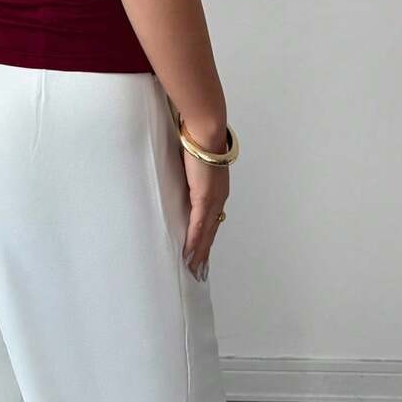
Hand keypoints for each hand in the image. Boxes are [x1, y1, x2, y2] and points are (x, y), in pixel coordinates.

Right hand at [180, 145, 229, 281]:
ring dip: (199, 252)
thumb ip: (190, 172)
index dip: (207, 236)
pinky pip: (198, 226)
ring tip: (193, 269)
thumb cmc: (199, 140)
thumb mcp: (194, 161)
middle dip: (205, 251)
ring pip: (206, 233)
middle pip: (211, 231)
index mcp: (217, 189)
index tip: (203, 250)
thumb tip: (183, 174)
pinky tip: (189, 254)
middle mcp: (219, 198)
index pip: (212, 219)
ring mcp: (212, 199)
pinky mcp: (203, 198)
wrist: (205, 131)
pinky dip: (194, 241)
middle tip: (199, 270)